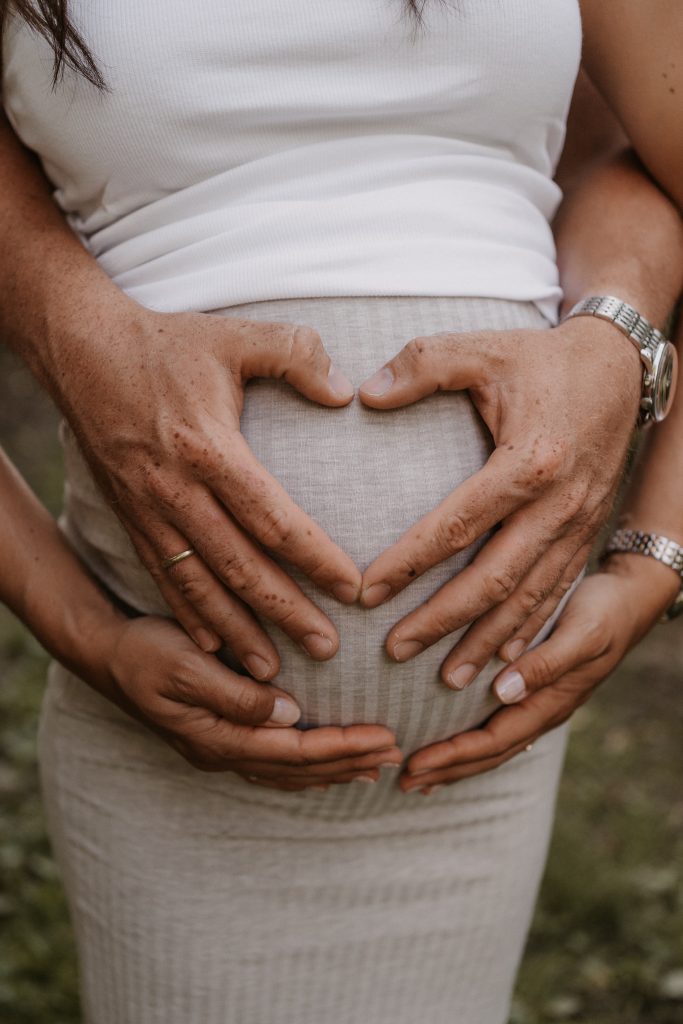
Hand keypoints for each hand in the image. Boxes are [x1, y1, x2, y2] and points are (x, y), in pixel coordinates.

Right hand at [60, 301, 361, 675]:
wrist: (82, 351)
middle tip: (327, 648)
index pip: (273, 519)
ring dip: (237, 631)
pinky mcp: (131, 517)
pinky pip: (163, 577)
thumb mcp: (235, 337)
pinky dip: (187, 616)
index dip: (315, 558)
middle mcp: (177, 491)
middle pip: (240, 566)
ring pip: (199, 585)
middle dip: (285, 612)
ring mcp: (149, 510)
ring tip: (271, 671)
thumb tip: (343, 392)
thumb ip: (295, 355)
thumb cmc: (166, 343)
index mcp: (210, 449)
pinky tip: (209, 646)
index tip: (351, 588)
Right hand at [98, 614, 401, 788]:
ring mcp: (218, 748)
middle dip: (349, 761)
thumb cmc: (145, 651)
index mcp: (218, 737)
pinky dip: (306, 764)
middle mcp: (222, 751)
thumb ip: (237, 694)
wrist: (105, 653)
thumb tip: (289, 715)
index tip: (385, 737)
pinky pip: (273, 762)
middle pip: (298, 769)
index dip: (343, 747)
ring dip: (332, 769)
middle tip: (397, 751)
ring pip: (287, 771)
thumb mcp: (187, 665)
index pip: (295, 752)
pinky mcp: (218, 736)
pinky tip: (324, 761)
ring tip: (373, 765)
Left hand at [357, 317, 641, 685]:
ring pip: (529, 598)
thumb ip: (422, 365)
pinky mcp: (588, 532)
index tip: (366, 592)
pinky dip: (530, 631)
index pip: (457, 525)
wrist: (620, 367)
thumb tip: (365, 395)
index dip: (408, 563)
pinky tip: (503, 661)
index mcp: (529, 460)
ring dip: (486, 640)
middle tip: (394, 650)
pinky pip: (557, 592)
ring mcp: (578, 524)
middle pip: (494, 579)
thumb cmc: (542, 359)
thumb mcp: (482, 348)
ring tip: (446, 677)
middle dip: (442, 620)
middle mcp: (558, 504)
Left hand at [399, 554, 678, 791]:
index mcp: (551, 702)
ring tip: (419, 775)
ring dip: (456, 762)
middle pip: (490, 754)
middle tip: (402, 781)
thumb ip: (546, 663)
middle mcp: (543, 710)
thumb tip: (504, 691)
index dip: (453, 755)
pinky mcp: (536, 690)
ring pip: (494, 745)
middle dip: (446, 770)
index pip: (494, 740)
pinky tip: (451, 743)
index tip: (414, 763)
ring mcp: (541, 704)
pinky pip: (499, 726)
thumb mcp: (583, 633)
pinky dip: (470, 741)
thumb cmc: (606, 611)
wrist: (630, 599)